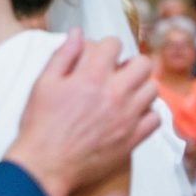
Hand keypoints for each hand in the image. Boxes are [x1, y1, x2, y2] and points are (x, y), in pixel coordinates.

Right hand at [4, 28, 158, 195]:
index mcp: (90, 77)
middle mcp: (114, 94)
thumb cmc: (40, 124)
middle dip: (130, 62)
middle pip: (143, 64)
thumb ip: (63, 55)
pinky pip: (154, 118)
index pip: (114, 45)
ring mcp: (127, 117)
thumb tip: (77, 33)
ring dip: (139, 86)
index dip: (106, 45)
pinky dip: (145, 113)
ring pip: (152, 90)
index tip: (100, 54)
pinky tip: (129, 113)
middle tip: (117, 70)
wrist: (46, 163)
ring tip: (124, 91)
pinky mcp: (132, 138)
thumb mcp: (43, 83)